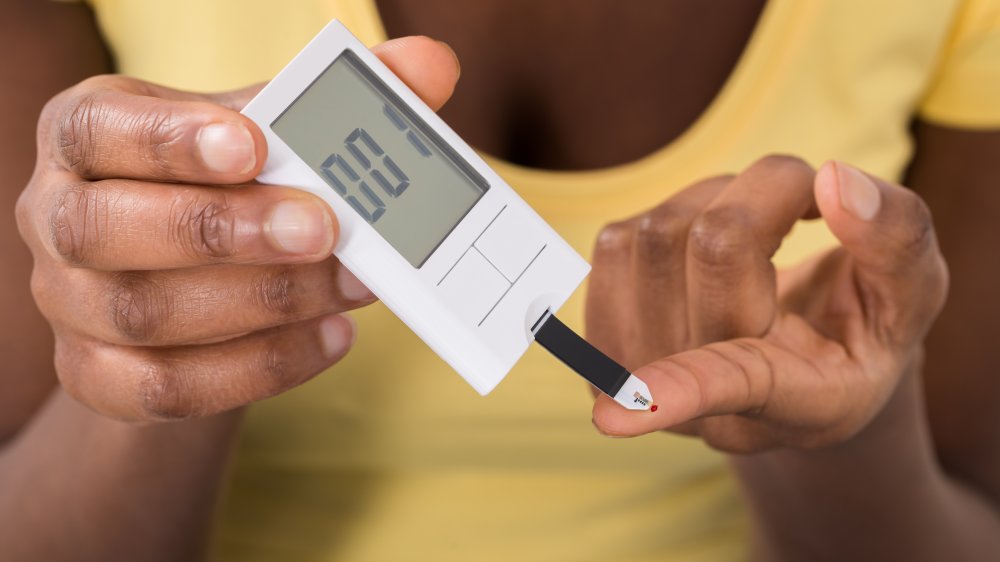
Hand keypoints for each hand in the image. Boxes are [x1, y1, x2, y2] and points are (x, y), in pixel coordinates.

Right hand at [15, 37, 460, 421]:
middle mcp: (59, 216)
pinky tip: (334, 337)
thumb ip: (337, 103)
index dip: (169, 140)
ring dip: (266, 301)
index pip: (100, 130)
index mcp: (88, 134)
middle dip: (225, 229)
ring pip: (146, 315)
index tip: (254, 143)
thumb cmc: (223, 187)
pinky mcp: (98, 376)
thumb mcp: (266, 134)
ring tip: (355, 284)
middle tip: (325, 229)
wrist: (185, 285)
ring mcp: (71, 305)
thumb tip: (430, 67)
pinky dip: (263, 366)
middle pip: (108, 228)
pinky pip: (169, 387)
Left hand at [587, 156, 947, 451]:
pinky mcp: (602, 347)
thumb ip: (897, 240)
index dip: (678, 388)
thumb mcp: (912, 291)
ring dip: (716, 199)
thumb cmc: (861, 326)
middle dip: (769, 191)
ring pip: (657, 231)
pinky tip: (710, 245)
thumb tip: (835, 181)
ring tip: (758, 231)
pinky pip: (618, 240)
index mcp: (801, 401)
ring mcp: (648, 385)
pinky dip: (674, 215)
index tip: (609, 419)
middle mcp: (711, 409)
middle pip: (712, 243)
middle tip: (809, 203)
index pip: (734, 383)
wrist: (804, 363)